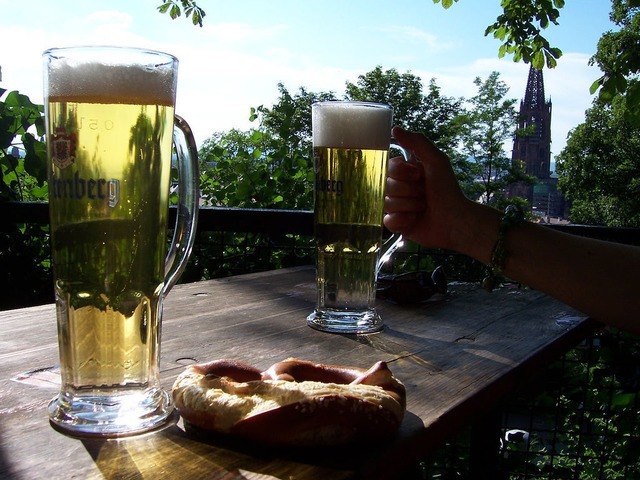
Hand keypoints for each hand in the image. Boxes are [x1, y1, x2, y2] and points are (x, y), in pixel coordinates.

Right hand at [384, 126, 472, 250]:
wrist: (455, 220)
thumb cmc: (448, 190)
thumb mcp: (436, 161)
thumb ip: (417, 142)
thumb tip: (395, 129)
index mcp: (407, 172)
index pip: (388, 167)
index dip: (401, 173)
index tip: (419, 176)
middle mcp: (400, 188)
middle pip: (386, 186)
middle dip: (408, 191)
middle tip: (424, 194)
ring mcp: (397, 206)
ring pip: (387, 203)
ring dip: (409, 205)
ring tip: (423, 207)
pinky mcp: (397, 223)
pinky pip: (387, 221)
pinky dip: (402, 220)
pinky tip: (414, 220)